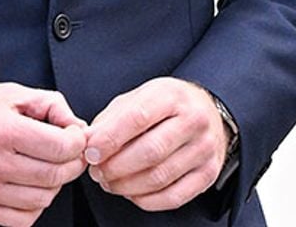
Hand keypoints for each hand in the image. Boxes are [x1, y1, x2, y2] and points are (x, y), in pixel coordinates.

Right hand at [0, 83, 87, 226]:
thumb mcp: (12, 93)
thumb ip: (51, 106)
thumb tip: (78, 127)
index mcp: (4, 131)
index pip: (61, 147)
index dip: (78, 142)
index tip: (75, 136)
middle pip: (55, 176)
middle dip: (73, 163)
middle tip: (70, 152)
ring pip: (41, 200)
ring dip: (55, 185)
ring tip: (49, 166)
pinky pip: (20, 221)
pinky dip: (35, 206)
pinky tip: (31, 186)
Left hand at [84, 77, 229, 210]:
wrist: (206, 112)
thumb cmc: (165, 106)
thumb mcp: (138, 98)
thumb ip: (111, 119)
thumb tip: (87, 143)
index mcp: (173, 95)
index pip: (138, 117)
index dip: (109, 139)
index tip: (90, 153)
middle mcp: (194, 120)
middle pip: (150, 152)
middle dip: (115, 167)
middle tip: (97, 172)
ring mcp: (204, 148)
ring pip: (158, 178)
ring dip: (125, 186)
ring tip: (111, 181)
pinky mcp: (208, 173)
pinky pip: (171, 197)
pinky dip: (144, 200)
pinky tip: (133, 191)